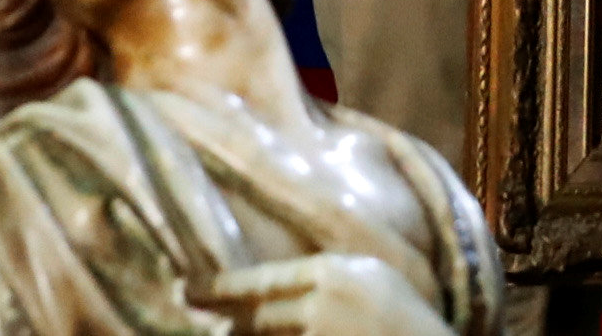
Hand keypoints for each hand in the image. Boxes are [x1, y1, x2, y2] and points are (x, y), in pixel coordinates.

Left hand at [195, 255, 451, 335]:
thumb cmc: (411, 321)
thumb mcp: (373, 281)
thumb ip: (329, 278)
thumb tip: (277, 290)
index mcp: (333, 272)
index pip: (261, 281)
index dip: (220, 287)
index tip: (190, 289)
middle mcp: (322, 301)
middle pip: (257, 316)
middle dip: (228, 321)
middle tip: (197, 312)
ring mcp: (321, 333)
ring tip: (227, 332)